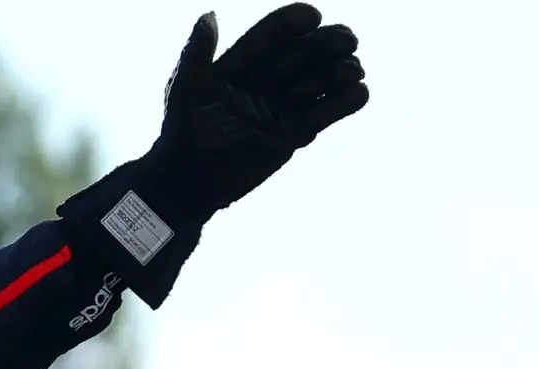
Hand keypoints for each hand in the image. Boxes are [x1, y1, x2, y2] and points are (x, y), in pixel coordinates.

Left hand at [146, 7, 370, 219]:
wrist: (189, 182)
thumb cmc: (181, 134)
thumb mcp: (184, 92)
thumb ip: (196, 55)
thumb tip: (208, 16)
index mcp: (243, 60)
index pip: (275, 32)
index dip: (295, 21)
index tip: (312, 17)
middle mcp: (268, 77)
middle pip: (308, 50)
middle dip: (329, 42)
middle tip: (348, 41)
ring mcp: (285, 103)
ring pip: (324, 78)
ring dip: (342, 70)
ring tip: (349, 71)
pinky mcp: (297, 130)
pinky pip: (330, 111)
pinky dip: (347, 102)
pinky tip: (358, 94)